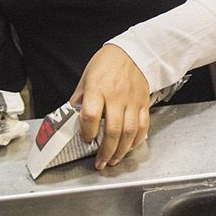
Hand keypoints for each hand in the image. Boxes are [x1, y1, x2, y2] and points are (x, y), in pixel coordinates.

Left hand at [71, 45, 151, 168]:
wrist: (132, 53)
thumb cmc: (107, 64)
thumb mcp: (86, 78)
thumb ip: (80, 99)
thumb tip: (71, 118)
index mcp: (98, 89)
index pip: (91, 115)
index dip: (87, 132)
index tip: (86, 140)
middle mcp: (116, 96)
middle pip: (112, 130)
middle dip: (106, 151)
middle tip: (100, 163)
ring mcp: (132, 101)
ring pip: (129, 132)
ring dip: (121, 151)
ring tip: (114, 160)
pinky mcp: (144, 104)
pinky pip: (142, 127)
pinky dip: (136, 141)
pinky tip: (129, 148)